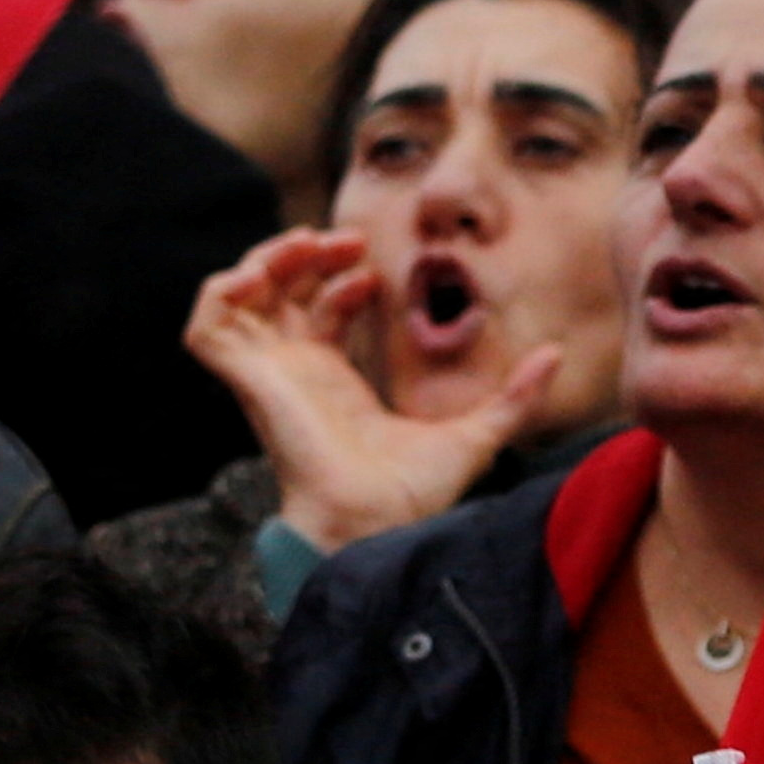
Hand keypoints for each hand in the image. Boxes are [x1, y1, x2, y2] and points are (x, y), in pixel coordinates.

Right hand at [185, 232, 572, 551]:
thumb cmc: (416, 495)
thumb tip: (556, 355)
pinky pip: (207, 325)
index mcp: (333, 384)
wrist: (378, 523)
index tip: (374, 271)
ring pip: (238, 298)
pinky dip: (223, 289)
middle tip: (345, 240)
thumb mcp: (477, 432)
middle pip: (278, 292)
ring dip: (265, 259)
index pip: (317, 311)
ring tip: (306, 245)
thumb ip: (513, 395)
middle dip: (305, 253)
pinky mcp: (248, 381)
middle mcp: (294, 375)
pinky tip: (265, 276)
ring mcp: (267, 376)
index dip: (338, 276)